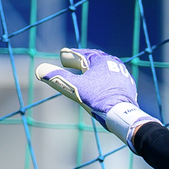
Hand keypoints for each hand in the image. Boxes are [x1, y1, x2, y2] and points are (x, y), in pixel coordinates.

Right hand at [36, 48, 158, 150]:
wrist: (122, 113)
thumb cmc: (97, 98)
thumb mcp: (74, 87)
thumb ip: (57, 77)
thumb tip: (40, 70)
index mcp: (101, 60)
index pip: (81, 55)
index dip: (70, 56)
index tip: (62, 57)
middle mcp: (114, 64)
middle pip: (94, 60)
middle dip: (82, 61)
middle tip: (72, 64)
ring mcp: (123, 75)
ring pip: (105, 70)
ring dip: (94, 71)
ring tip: (86, 74)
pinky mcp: (128, 86)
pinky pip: (113, 79)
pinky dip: (104, 80)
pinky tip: (102, 85)